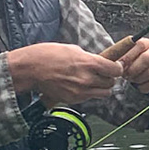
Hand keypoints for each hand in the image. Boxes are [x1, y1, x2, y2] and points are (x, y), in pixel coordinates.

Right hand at [7, 42, 122, 106]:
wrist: (31, 68)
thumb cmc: (48, 55)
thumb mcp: (73, 50)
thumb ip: (90, 58)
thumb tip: (99, 62)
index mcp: (89, 63)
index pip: (116, 70)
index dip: (117, 68)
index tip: (116, 67)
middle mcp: (87, 79)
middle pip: (111, 83)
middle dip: (109, 78)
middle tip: (104, 74)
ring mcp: (80, 91)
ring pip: (103, 93)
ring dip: (101, 88)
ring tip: (93, 81)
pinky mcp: (73, 100)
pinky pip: (89, 98)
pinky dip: (88, 93)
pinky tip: (80, 85)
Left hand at [115, 36, 148, 92]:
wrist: (146, 71)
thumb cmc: (133, 61)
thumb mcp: (126, 54)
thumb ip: (121, 55)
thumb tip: (115, 63)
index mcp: (147, 43)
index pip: (140, 45)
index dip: (129, 55)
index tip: (120, 64)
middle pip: (147, 59)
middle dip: (134, 69)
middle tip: (126, 74)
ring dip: (138, 79)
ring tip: (132, 79)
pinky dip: (144, 87)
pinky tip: (140, 85)